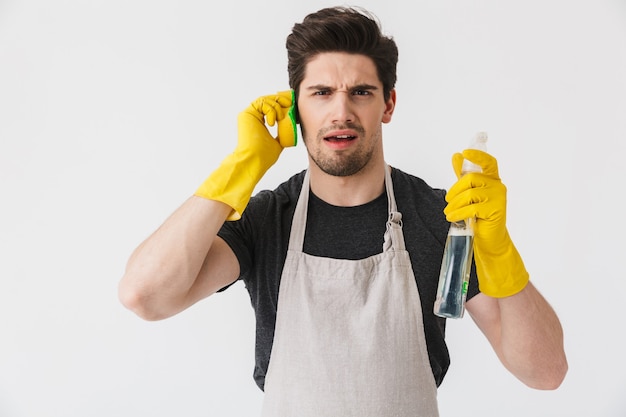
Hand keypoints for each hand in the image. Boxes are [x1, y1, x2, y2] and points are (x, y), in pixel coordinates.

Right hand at [195, 90, 296, 219]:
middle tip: (290, 103)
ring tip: (280, 118)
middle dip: (281, 99)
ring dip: (276, 106)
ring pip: (265, 99)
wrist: (254, 160)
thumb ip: (282, 134)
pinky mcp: (247, 113)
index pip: (270, 107)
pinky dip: (271, 110)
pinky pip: (262, 103)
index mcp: (259, 122)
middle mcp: (252, 116)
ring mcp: (249, 114)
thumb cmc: (264, 156)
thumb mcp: (278, 142)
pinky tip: (272, 123)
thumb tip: (291, 130)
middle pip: (267, 99)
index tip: (292, 104)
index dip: (281, 103)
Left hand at [444, 149, 528, 297]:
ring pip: (469, 194)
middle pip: (470, 179)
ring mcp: (499, 198)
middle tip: (448, 201)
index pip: (488, 162)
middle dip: (454, 190)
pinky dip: (458, 213)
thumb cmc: (478, 216)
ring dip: (454, 204)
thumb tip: (456, 156)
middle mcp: (498, 186)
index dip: (477, 155)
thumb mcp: (469, 193)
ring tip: (449, 213)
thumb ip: (464, 175)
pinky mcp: (496, 211)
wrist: (489, 240)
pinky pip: (471, 208)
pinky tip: (452, 218)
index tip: (464, 152)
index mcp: (492, 179)